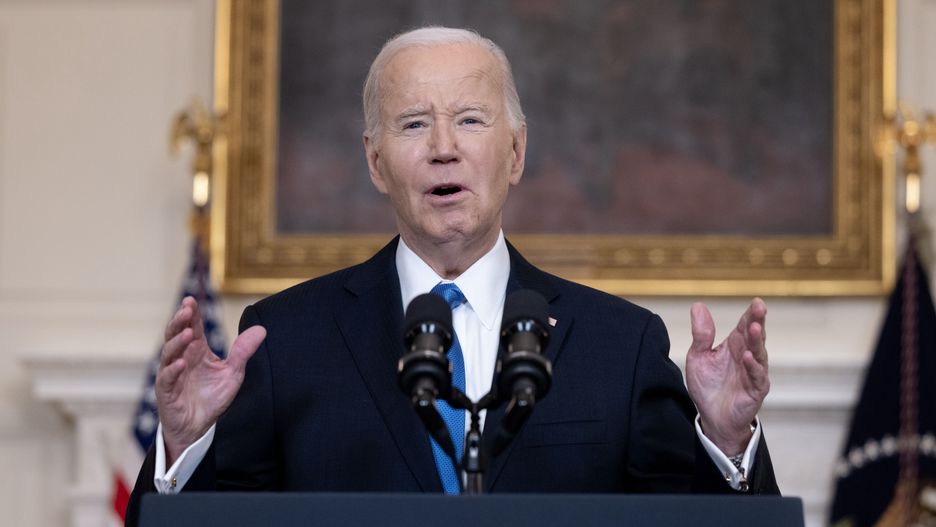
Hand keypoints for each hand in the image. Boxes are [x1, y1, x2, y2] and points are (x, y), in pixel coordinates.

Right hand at [156, 296, 265, 464]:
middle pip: (175, 334)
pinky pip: (167, 378)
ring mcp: (171, 373)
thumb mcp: (233, 373)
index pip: (192, 327)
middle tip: (186, 309)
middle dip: (179, 321)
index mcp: (196, 351)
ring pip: (168, 353)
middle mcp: (181, 358)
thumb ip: (243, 351)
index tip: (191, 299)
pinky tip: (181, 363)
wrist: (198, 427)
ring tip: (188, 333)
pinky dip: (173, 370)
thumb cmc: (212, 398)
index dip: (191, 313)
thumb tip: (261, 330)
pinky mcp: (166, 391)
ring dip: (177, 342)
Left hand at [685, 298, 769, 455]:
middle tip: (760, 307)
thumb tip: (698, 305)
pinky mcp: (755, 390)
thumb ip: (701, 334)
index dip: (751, 313)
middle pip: (755, 335)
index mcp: (734, 345)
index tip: (756, 301)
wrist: (712, 417)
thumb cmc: (707, 386)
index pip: (744, 325)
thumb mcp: (698, 357)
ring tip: (754, 327)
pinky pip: (757, 376)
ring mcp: (754, 372)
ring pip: (759, 353)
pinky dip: (753, 366)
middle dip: (758, 321)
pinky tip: (747, 356)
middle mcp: (747, 356)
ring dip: (757, 340)